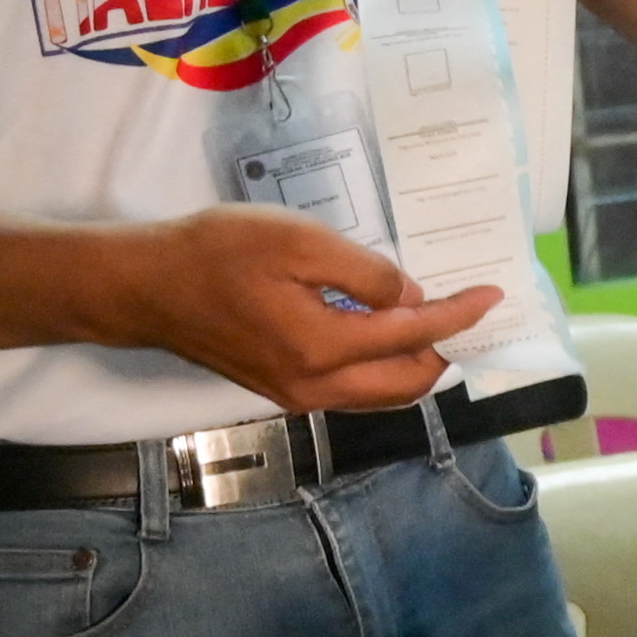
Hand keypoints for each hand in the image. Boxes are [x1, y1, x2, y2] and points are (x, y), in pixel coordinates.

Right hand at [100, 206, 497, 412]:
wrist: (145, 287)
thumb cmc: (215, 253)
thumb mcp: (297, 240)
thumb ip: (361, 272)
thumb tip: (406, 296)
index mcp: (324, 349)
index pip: (414, 336)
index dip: (458, 314)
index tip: (491, 294)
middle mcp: (316, 387)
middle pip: (408, 383)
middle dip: (447, 350)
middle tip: (468, 313)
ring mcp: (296, 396)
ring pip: (380, 394)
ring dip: (416, 365)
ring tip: (437, 324)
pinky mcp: (279, 391)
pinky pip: (351, 390)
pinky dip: (381, 368)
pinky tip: (385, 335)